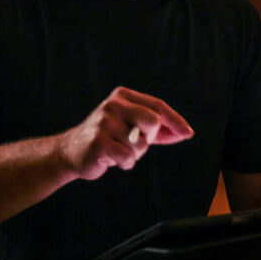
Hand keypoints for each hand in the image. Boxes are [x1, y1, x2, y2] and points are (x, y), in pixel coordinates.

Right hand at [59, 86, 193, 180]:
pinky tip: (112, 159)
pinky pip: (128, 157)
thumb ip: (158, 129)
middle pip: (153, 121)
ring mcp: (104, 122)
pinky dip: (125, 163)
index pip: (157, 105)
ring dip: (135, 154)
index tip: (188, 133)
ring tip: (119, 150)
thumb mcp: (133, 127)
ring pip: (141, 143)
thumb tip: (185, 132)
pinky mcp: (98, 141)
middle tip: (134, 142)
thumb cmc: (109, 138)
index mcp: (122, 96)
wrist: (72, 151)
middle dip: (149, 138)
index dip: (175, 120)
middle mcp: (113, 104)